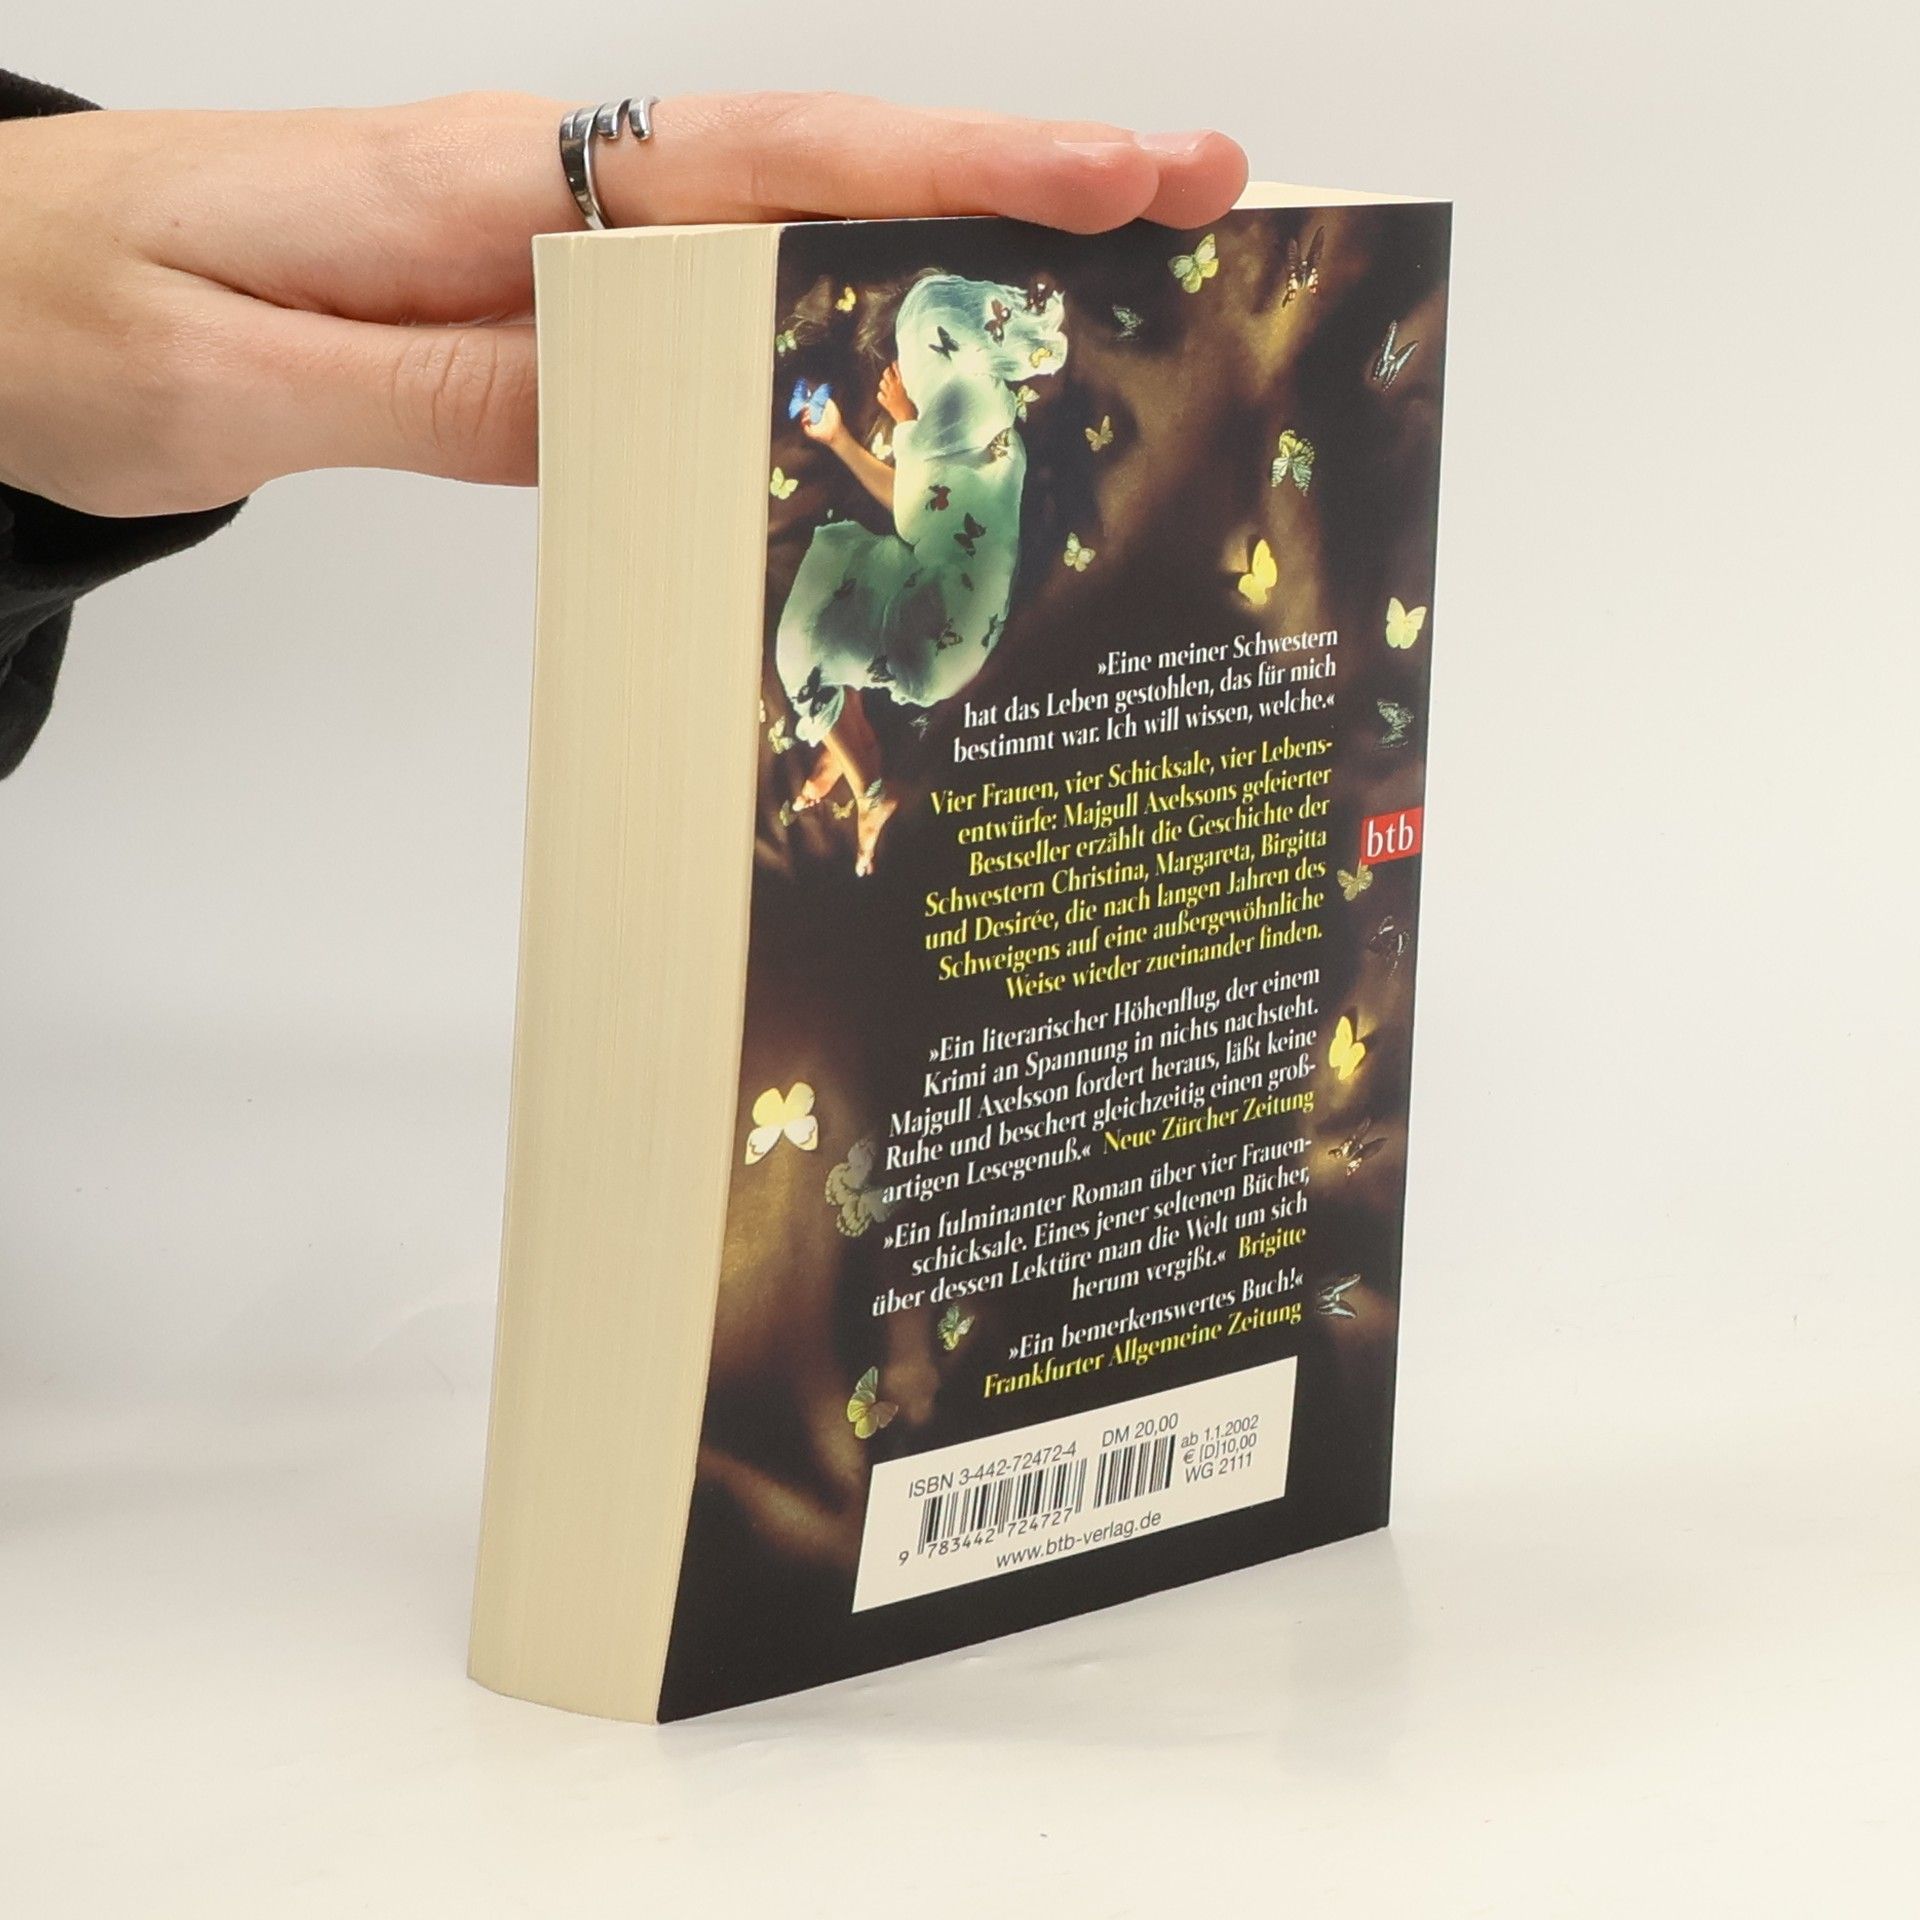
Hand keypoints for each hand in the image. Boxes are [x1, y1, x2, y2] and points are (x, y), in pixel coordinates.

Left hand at [0, 92, 1245, 516]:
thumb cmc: (63, 318)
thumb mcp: (239, 380)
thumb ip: (448, 388)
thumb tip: (652, 402)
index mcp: (482, 187)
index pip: (759, 164)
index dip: (948, 167)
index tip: (1116, 172)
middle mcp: (541, 195)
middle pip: (819, 174)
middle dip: (1016, 185)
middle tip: (1202, 203)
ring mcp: (548, 246)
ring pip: (787, 235)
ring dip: (955, 253)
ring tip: (1123, 279)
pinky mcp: (537, 305)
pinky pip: (714, 309)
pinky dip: (838, 319)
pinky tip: (917, 361)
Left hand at [877, 363, 916, 424]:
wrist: (910, 420)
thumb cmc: (916, 407)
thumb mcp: (916, 393)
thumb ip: (911, 385)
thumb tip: (909, 379)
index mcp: (904, 382)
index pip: (897, 368)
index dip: (895, 365)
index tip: (895, 364)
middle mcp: (895, 387)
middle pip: (886, 373)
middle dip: (887, 372)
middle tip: (889, 372)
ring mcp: (889, 395)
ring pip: (882, 383)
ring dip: (884, 383)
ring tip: (887, 384)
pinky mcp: (886, 403)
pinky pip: (880, 396)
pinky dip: (881, 395)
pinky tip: (884, 395)